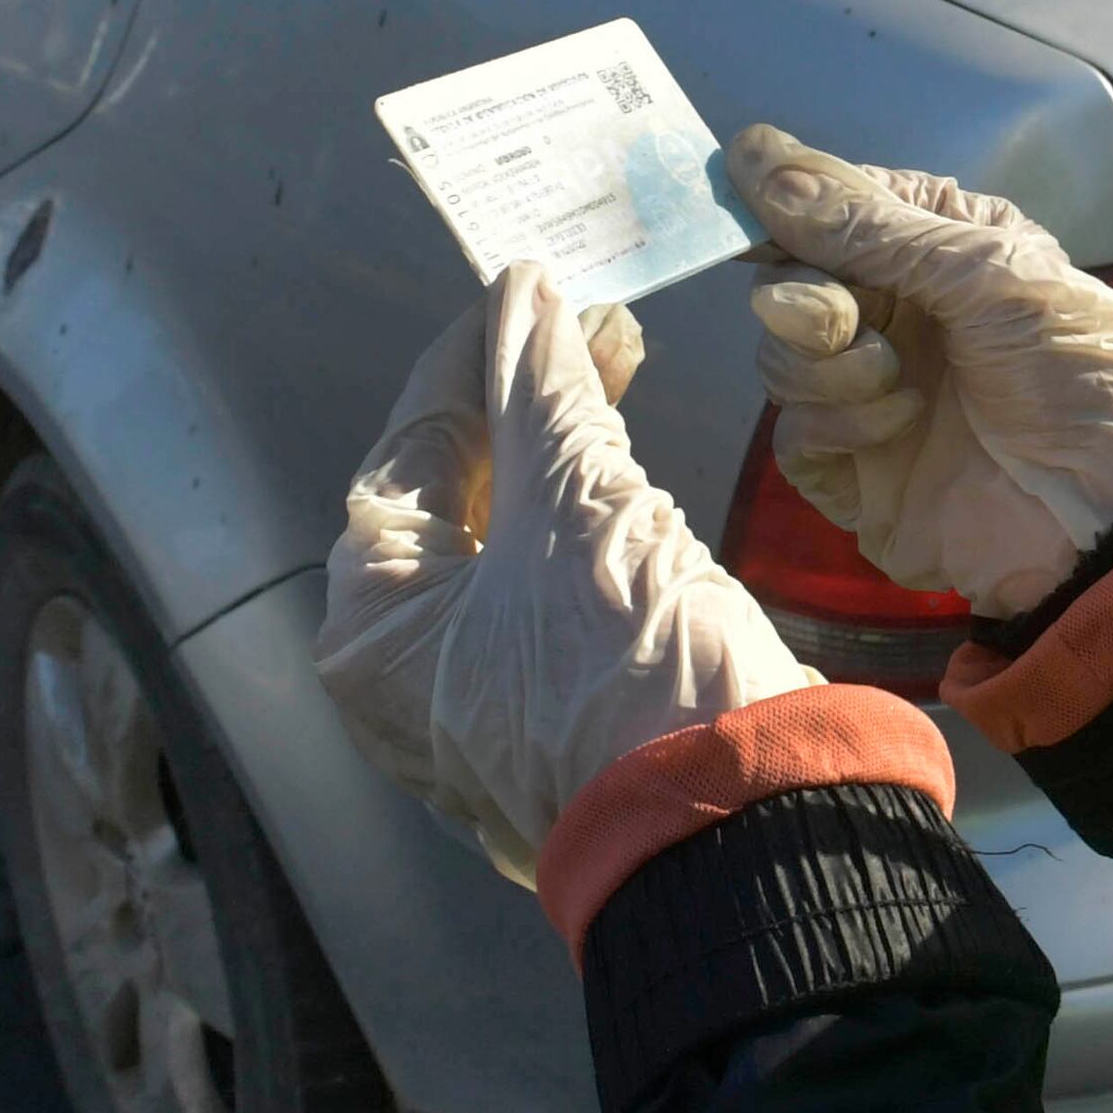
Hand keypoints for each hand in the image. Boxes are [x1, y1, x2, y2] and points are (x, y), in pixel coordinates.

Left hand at [315, 263, 816, 882]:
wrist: (739, 824)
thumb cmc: (624, 669)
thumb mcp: (576, 505)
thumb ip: (539, 387)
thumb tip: (521, 293)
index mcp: (372, 630)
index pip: (406, 456)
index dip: (468, 358)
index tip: (526, 288)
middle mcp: (408, 673)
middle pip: (453, 498)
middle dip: (522, 399)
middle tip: (593, 323)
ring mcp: (485, 700)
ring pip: (507, 540)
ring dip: (560, 448)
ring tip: (617, 365)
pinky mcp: (562, 709)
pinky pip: (552, 590)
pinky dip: (586, 517)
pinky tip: (627, 459)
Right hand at [728, 126, 1112, 619]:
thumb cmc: (1083, 369)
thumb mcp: (987, 273)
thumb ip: (866, 224)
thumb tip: (750, 154)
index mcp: (937, 245)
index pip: (829, 204)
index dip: (787, 205)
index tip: (751, 209)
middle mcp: (897, 312)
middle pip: (788, 280)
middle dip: (806, 293)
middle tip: (848, 316)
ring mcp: (872, 393)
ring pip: (780, 356)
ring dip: (826, 364)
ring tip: (897, 382)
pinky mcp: (856, 473)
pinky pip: (794, 433)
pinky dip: (835, 424)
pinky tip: (898, 425)